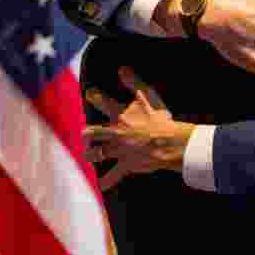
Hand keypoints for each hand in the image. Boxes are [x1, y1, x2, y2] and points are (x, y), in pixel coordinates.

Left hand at [82, 67, 195, 190]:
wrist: (169, 143)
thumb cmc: (161, 120)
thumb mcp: (149, 97)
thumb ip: (134, 83)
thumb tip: (122, 68)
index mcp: (121, 116)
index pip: (103, 103)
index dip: (95, 96)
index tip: (90, 94)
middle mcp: (116, 133)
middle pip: (93, 133)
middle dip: (88, 134)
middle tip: (86, 135)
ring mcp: (119, 150)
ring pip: (98, 154)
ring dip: (92, 154)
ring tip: (88, 155)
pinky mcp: (127, 163)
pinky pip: (115, 174)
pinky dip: (108, 180)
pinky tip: (102, 186)